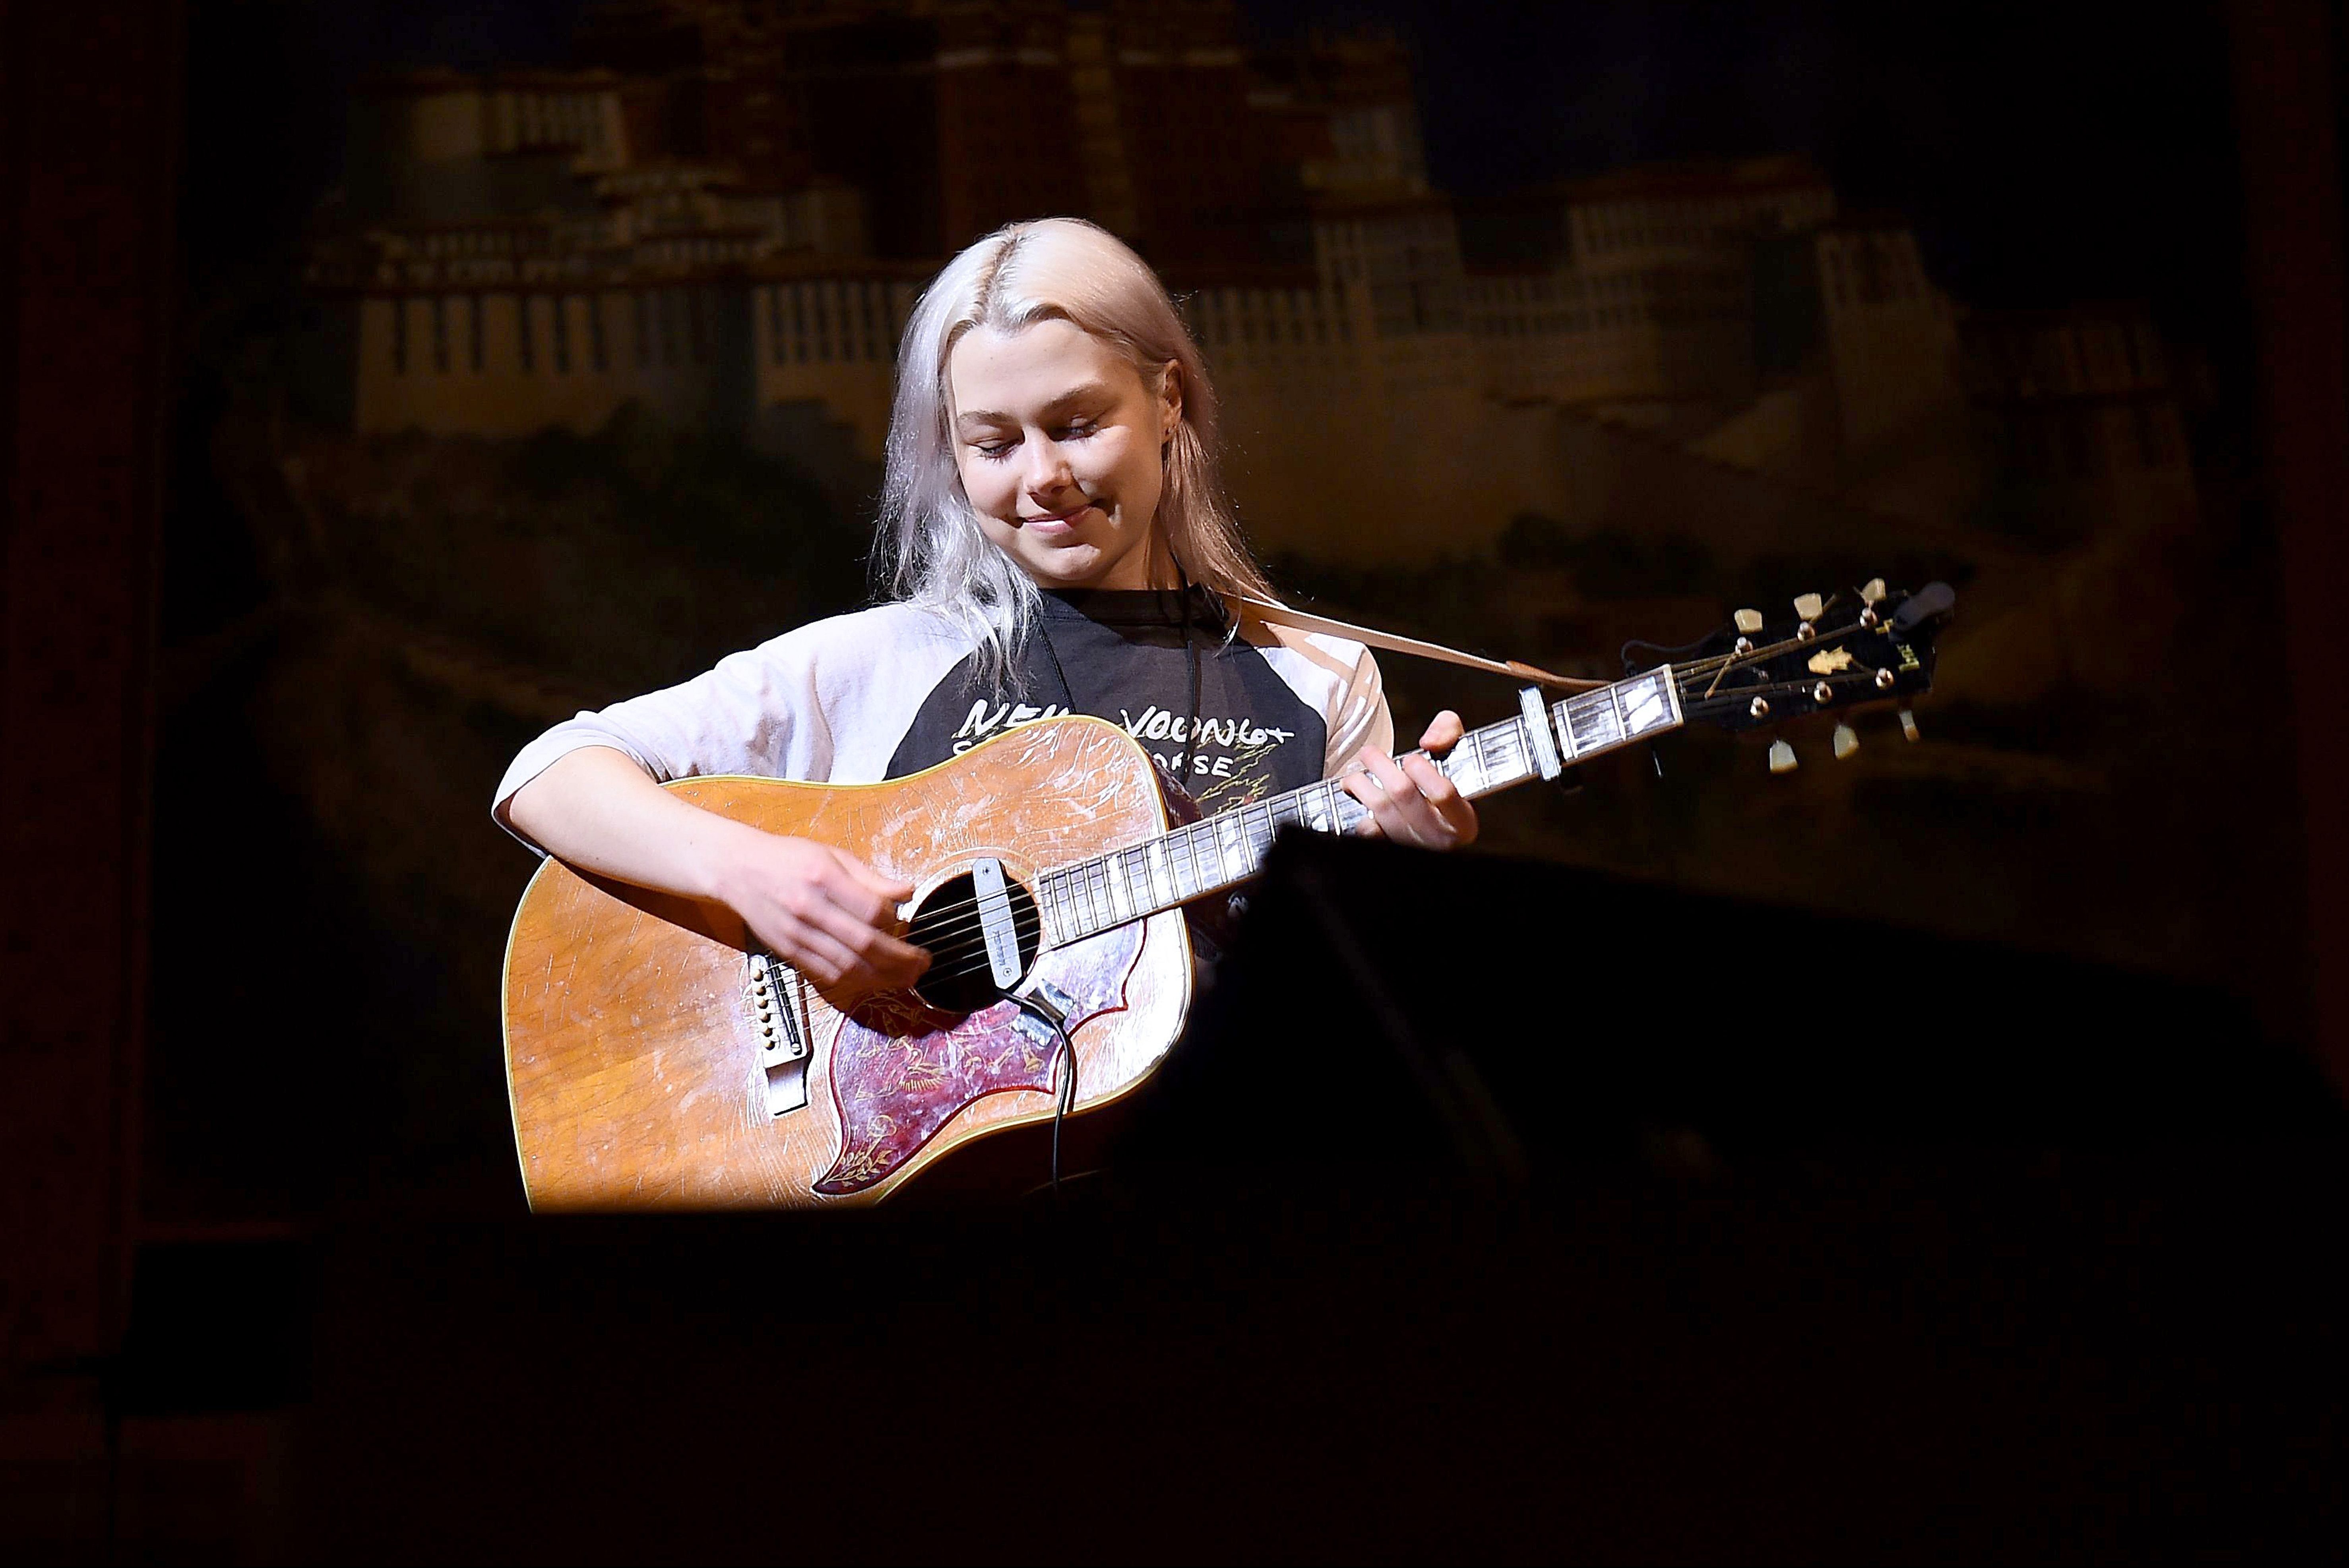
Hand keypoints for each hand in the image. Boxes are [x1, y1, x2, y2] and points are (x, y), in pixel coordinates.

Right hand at [710, 833, 929, 1004]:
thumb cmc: (787, 859)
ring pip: (846, 967)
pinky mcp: (788, 952)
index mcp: (823, 878)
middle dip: (900, 960)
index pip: (872, 911)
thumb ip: (871, 878)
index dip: (896, 922)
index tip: (908, 924)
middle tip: (922, 963)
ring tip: (905, 977)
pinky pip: (826, 975)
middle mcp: (809, 909)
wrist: (738, 870)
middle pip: (864, 945)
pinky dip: (853, 981)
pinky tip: (872, 978)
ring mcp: (797, 934)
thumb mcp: (832, 855)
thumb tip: (907, 892)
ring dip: (882, 977)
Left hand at [1342, 710, 1478, 850]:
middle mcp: (1439, 835)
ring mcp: (1414, 843)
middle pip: (1403, 794)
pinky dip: (1361, 814)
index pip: (1442, 792)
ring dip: (1361, 786)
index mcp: (1462, 817)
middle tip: (1369, 754)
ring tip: (1355, 775)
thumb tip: (1429, 741)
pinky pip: (1370, 831)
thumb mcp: (1460, 754)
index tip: (1411, 758)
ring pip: (1381, 810)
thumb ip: (1449, 732)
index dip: (1422, 770)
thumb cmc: (1446, 790)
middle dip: (1380, 766)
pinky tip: (1360, 801)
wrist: (1439, 826)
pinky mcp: (1393, 845)